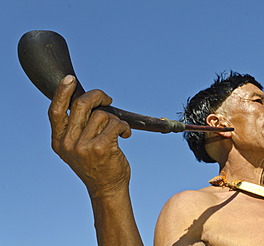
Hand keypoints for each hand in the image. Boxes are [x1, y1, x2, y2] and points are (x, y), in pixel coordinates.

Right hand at [48, 75, 131, 197]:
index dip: (61, 92)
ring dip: (114, 120)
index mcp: (59, 142)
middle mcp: (67, 143)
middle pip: (81, 105)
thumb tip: (88, 100)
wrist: (107, 189)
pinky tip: (126, 135)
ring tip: (118, 131)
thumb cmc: (96, 165)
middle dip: (98, 96)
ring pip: (102, 115)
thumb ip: (77, 128)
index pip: (56, 111)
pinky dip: (124, 126)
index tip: (70, 79)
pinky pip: (115, 123)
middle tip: (108, 99)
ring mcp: (83, 146)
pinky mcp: (101, 147)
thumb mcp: (77, 148)